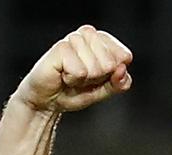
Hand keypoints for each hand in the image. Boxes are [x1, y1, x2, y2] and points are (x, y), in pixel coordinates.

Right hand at [15, 25, 132, 113]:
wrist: (47, 101)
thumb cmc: (73, 91)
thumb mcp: (104, 91)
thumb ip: (119, 83)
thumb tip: (122, 70)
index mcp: (102, 40)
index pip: (124, 56)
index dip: (113, 74)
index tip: (97, 77)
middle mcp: (88, 35)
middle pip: (111, 63)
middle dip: (98, 78)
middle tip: (82, 78)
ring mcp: (74, 39)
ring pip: (96, 67)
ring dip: (84, 80)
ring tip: (71, 77)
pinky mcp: (61, 48)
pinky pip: (80, 71)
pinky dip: (72, 80)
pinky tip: (62, 75)